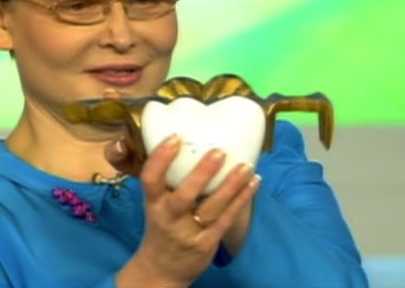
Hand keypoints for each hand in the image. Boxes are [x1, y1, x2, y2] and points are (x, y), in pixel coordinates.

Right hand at [116, 135, 259, 286]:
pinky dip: (242, 200)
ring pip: (213, 208)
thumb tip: (186, 139)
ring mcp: (189, 232)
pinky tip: (254, 183)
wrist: (162, 268)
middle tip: (219, 151)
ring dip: (232, 186)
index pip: (150, 179)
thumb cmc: (161, 223)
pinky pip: (227, 219)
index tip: (176, 137)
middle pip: (184, 196)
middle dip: (202, 174)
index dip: (161, 158)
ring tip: (247, 166)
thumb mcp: (154, 202)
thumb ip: (165, 178)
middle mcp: (169, 218)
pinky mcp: (207, 244)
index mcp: (153, 203)